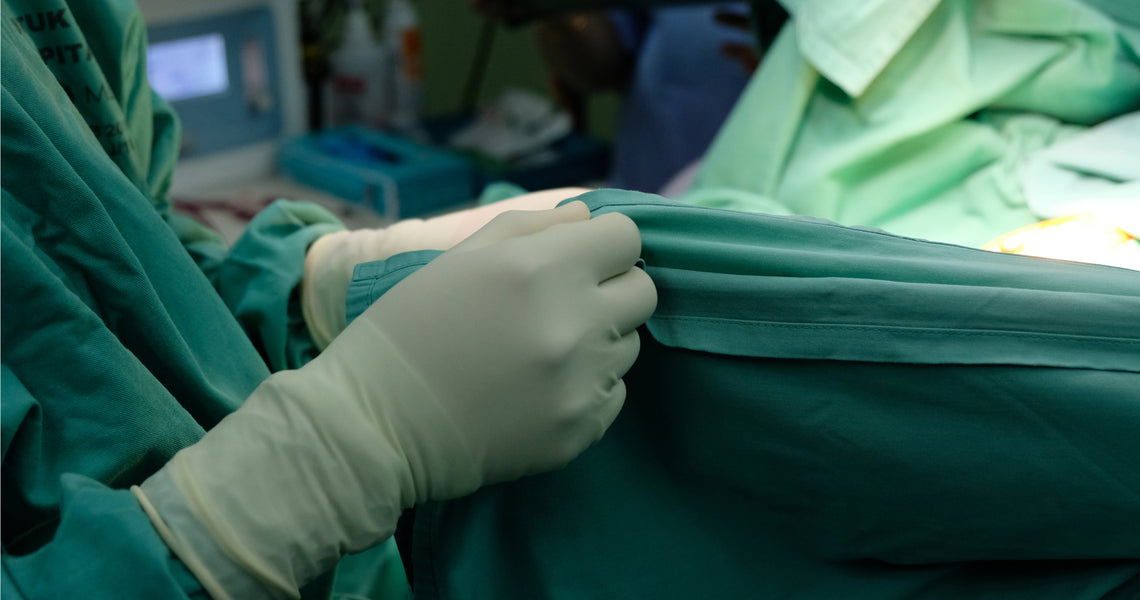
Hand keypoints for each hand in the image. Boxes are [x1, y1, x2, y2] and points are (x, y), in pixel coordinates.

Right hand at [136, 201, 656, 598]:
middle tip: (563, 305)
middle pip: (642, 292)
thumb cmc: (407, 327)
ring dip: (599, 341)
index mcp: (542, 268)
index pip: (626, 238)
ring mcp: (582, 382)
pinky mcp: (580, 430)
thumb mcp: (459, 258)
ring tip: (540, 352)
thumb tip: (588, 219)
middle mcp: (574, 323)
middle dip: (610, 290)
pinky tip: (537, 390)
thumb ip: (532, 227)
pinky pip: (613, 394)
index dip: (602, 245)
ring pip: (629, 345)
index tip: (576, 261)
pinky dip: (586, 388)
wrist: (374, 424)